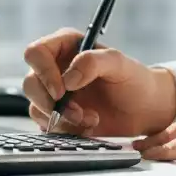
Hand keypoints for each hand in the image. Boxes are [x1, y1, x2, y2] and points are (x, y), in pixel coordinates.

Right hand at [22, 27, 175, 136]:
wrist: (145, 109)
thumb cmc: (135, 80)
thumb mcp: (119, 64)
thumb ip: (93, 62)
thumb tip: (67, 79)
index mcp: (66, 45)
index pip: (36, 53)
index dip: (44, 72)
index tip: (62, 90)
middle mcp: (56, 67)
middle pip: (30, 83)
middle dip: (51, 102)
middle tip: (77, 112)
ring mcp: (55, 93)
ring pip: (36, 107)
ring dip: (62, 119)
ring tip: (91, 119)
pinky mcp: (58, 115)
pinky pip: (46, 125)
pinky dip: (66, 129)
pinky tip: (88, 126)